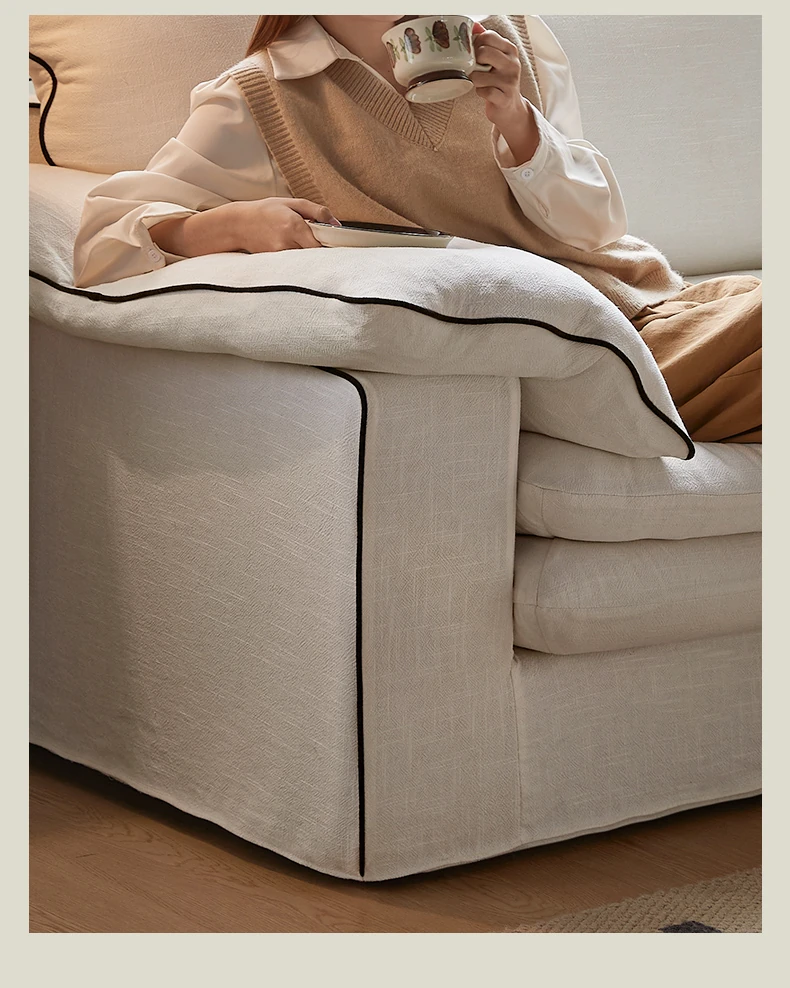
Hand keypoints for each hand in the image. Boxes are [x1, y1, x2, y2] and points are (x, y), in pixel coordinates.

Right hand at [228, 197, 340, 252]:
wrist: (238, 224)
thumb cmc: (266, 211)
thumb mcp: (291, 203)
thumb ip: (316, 211)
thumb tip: (337, 224)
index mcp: (294, 225)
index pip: (321, 244)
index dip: (331, 246)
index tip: (336, 244)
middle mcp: (287, 242)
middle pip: (314, 255)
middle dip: (322, 252)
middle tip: (326, 247)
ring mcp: (280, 255)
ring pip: (305, 261)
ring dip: (310, 256)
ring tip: (306, 246)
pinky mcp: (275, 262)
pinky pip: (294, 264)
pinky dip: (299, 259)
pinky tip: (296, 251)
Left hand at [470, 22, 538, 164]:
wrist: (510, 108)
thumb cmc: (499, 81)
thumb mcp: (497, 58)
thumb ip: (487, 41)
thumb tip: (474, 25)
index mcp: (510, 50)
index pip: (488, 36)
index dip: (475, 44)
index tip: (475, 53)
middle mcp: (512, 64)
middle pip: (483, 53)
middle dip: (473, 62)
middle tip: (475, 68)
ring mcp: (510, 82)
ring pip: (479, 75)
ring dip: (474, 80)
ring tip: (480, 82)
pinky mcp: (504, 98)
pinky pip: (483, 91)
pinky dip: (480, 92)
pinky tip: (484, 93)